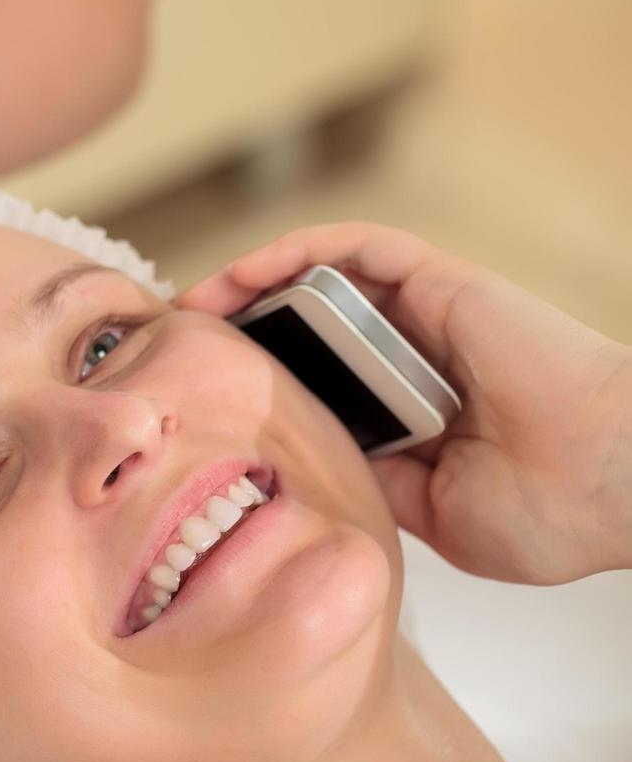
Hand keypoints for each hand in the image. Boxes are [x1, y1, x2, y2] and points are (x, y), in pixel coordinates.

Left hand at [177, 222, 631, 583]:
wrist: (617, 487)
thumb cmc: (548, 512)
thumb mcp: (427, 513)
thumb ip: (371, 480)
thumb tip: (303, 470)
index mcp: (410, 411)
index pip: (317, 381)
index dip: (256, 382)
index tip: (194, 398)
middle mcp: (413, 356)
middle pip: (307, 326)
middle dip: (238, 331)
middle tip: (174, 348)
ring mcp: (426, 317)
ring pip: (321, 280)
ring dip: (249, 285)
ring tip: (188, 307)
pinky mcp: (442, 284)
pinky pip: (357, 249)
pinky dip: (296, 252)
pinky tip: (241, 275)